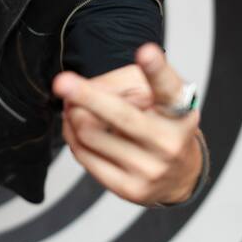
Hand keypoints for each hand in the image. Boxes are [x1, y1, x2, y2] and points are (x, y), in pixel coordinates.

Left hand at [52, 43, 203, 205]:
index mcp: (179, 108)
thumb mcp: (147, 91)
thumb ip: (115, 84)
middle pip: (120, 115)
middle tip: (62, 82)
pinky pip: (84, 156)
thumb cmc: (158, 120)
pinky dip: (73, 136)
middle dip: (87, 96)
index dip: (156, 69)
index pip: (167, 87)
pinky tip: (76, 127)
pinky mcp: (131, 189)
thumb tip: (76, 96)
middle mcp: (170, 140)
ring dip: (73, 115)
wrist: (179, 173)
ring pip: (90, 134)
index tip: (146, 52)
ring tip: (73, 106)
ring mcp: (152, 169)